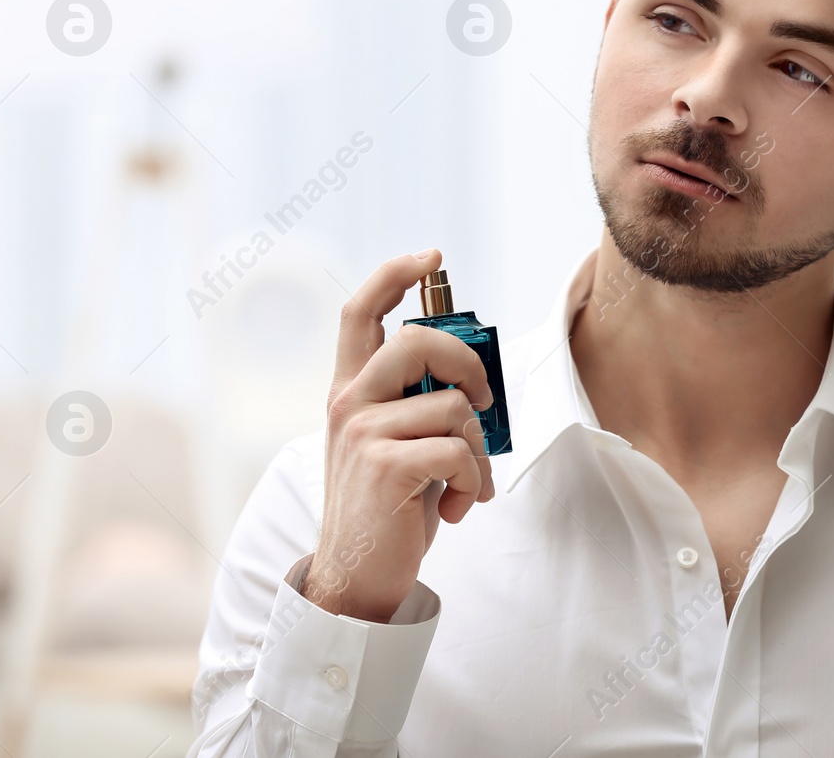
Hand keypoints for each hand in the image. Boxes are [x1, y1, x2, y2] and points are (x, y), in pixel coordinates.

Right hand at [303, 249, 494, 621]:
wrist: (359, 576)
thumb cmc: (390, 507)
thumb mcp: (400, 443)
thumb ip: (421, 403)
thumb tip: (475, 379)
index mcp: (351, 390)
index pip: (360, 312)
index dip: (393, 274)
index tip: (429, 256)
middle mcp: (349, 402)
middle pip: (417, 340)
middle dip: (468, 362)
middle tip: (483, 401)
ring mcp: (363, 432)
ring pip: (453, 406)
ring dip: (478, 451)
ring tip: (466, 484)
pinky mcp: (383, 465)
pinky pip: (459, 451)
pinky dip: (474, 482)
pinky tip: (460, 508)